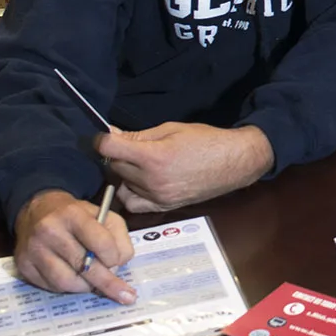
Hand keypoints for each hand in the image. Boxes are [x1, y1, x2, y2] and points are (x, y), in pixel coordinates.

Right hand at [13, 190, 135, 302]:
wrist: (38, 211)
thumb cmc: (76, 216)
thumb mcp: (103, 215)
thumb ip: (118, 238)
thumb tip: (118, 266)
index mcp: (72, 214)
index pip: (100, 242)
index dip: (113, 257)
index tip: (117, 262)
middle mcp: (49, 231)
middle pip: (83, 266)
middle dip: (107, 283)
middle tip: (125, 296)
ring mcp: (33, 250)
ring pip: (66, 282)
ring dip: (86, 287)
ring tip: (93, 281)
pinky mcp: (23, 266)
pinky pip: (51, 287)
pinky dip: (68, 287)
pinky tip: (74, 278)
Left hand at [98, 123, 273, 214]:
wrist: (233, 162)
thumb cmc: (206, 140)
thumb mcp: (171, 129)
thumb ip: (139, 135)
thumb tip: (110, 135)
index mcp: (154, 156)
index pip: (110, 149)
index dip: (102, 139)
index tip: (105, 137)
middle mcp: (152, 180)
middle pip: (115, 166)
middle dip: (118, 155)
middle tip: (132, 147)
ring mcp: (158, 196)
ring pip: (122, 184)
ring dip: (126, 174)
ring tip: (142, 165)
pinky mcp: (164, 206)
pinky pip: (133, 203)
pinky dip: (132, 192)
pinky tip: (142, 183)